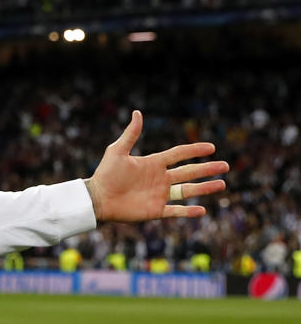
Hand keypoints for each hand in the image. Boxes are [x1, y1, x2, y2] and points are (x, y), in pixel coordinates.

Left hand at [85, 110, 228, 222]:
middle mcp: (159, 178)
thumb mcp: (117, 151)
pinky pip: (175, 211)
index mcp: (153, 163)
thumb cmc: (105, 174)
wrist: (97, 198)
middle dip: (207, 169)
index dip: (194, 150)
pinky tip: (202, 209)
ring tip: (222, 184)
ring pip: (187, 191)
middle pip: (188, 172)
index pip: (178, 154)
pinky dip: (188, 211)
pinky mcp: (155, 210)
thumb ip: (130, 134)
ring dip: (204, 188)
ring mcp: (159, 194)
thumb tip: (137, 112)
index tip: (211, 147)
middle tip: (225, 166)